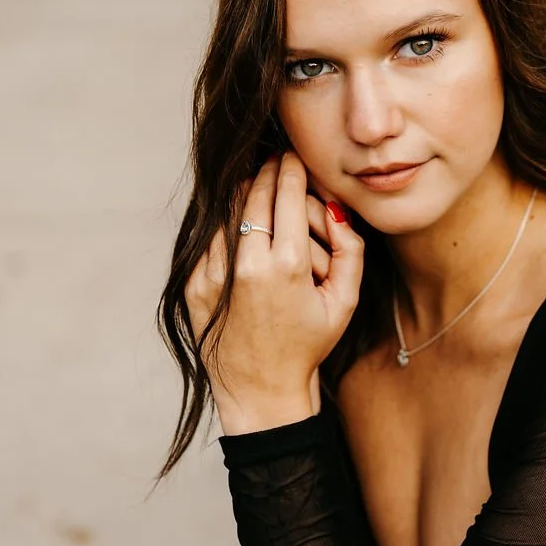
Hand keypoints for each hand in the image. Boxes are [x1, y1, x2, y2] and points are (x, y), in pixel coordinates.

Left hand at [185, 150, 363, 433]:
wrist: (262, 390)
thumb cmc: (308, 346)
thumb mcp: (345, 302)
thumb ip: (350, 250)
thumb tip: (336, 208)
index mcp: (286, 267)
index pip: (286, 195)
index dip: (290, 168)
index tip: (292, 154)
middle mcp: (247, 265)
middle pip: (254, 194)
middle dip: (267, 171)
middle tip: (274, 157)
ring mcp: (215, 274)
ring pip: (227, 211)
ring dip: (244, 195)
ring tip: (257, 186)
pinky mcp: (196, 285)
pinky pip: (210, 239)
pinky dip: (225, 226)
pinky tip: (240, 226)